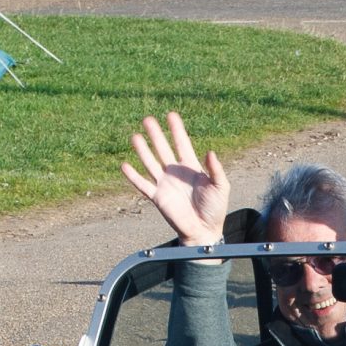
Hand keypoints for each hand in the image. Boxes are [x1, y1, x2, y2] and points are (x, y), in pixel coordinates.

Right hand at [120, 112, 229, 245]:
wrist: (204, 231)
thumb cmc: (215, 209)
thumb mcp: (221, 187)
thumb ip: (216, 170)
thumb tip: (210, 152)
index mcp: (191, 167)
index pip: (182, 143)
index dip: (176, 129)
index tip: (171, 115)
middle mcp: (175, 173)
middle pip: (163, 149)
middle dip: (156, 135)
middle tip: (147, 119)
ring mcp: (165, 184)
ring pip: (151, 163)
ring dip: (143, 150)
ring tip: (135, 136)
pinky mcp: (158, 197)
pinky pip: (142, 185)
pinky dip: (133, 176)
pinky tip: (124, 165)